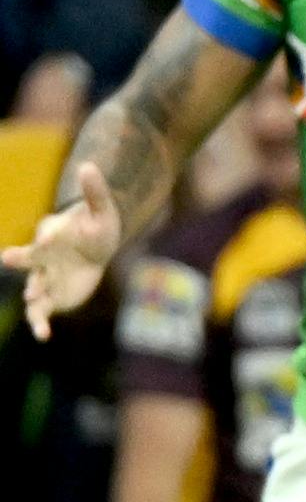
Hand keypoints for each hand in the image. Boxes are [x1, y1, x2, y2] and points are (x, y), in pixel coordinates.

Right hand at [1, 161, 119, 340]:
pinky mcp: (54, 296)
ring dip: (33, 304)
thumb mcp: (101, 208)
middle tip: (7, 257)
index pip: (44, 238)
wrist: (95, 245)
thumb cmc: (95, 224)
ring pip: (33, 292)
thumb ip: (94, 192)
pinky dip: (40, 323)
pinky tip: (43, 336)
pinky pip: (43, 311)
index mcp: (51, 236)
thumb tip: (90, 165)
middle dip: (20, 261)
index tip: (43, 240)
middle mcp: (42, 258)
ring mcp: (46, 279)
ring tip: (35, 315)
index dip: (43, 240)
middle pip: (28, 260)